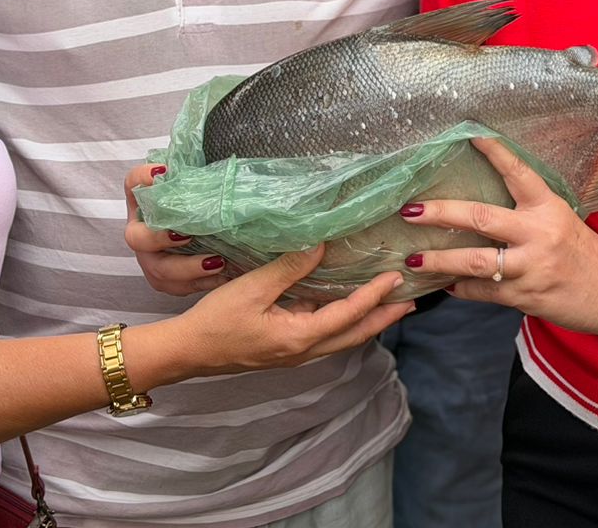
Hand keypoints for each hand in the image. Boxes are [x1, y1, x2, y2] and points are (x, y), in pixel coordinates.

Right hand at [123, 165, 228, 295]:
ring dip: (189, 268)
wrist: (206, 236)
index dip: (142, 177)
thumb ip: (199, 177)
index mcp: (144, 203)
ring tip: (218, 262)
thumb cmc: (200, 206)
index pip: (133, 183)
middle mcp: (141, 232)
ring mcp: (151, 259)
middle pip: (137, 237)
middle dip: (159, 238)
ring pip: (159, 270)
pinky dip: (202, 283)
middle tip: (186, 235)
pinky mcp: (165, 280)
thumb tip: (220, 168)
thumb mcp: (197, 189)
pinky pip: (179, 288)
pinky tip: (224, 276)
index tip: (164, 172)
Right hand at [173, 244, 412, 376]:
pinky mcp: (284, 348)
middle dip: (384, 318)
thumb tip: (320, 245)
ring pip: (341, 338)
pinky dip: (343, 320)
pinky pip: (324, 335)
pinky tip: (344, 305)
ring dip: (367, 321)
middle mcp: (303, 351)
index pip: (348, 315)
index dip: (374, 296)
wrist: (186, 351)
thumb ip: (288, 268)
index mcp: (299, 338)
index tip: (395, 278)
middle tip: (410, 302)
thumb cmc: (215, 321)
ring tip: (388, 304)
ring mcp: (294, 352)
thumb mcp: (252, 288)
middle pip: (354, 334)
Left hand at [403, 137, 597, 337]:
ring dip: (439, 260)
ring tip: (413, 259)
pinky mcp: (525, 296)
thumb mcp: (561, 221)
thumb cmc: (586, 254)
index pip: (518, 172)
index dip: (494, 152)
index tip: (470, 134)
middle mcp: (538, 233)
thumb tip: (480, 209)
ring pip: (475, 260)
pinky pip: (483, 291)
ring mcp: (530, 266)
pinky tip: (444, 285)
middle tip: (410, 210)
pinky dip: (461, 288)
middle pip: (481, 217)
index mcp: (548, 207)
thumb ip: (526, 214)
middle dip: (441, 212)